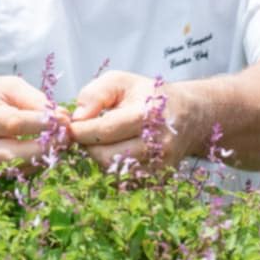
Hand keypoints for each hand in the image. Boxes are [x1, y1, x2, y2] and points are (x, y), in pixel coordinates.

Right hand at [0, 75, 69, 166]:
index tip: (64, 120)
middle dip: (47, 146)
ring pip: (18, 167)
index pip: (14, 123)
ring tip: (61, 142)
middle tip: (68, 137)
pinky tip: (46, 150)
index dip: (42, 124)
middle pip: (16, 152)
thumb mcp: (8, 86)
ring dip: (44, 157)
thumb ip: (34, 100)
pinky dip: (35, 162)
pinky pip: (16, 171)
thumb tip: (61, 117)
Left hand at [67, 71, 199, 169]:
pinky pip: (121, 177)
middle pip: (106, 156)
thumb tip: (77, 118)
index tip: (69, 125)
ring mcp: (159, 165)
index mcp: (149, 115)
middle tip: (86, 131)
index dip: (80, 130)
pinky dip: (112, 164)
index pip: (105, 130)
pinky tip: (117, 147)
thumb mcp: (122, 81)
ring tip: (104, 137)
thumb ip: (96, 93)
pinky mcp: (156, 178)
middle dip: (88, 144)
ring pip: (111, 169)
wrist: (190, 116)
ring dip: (99, 154)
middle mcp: (158, 144)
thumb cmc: (149, 95)